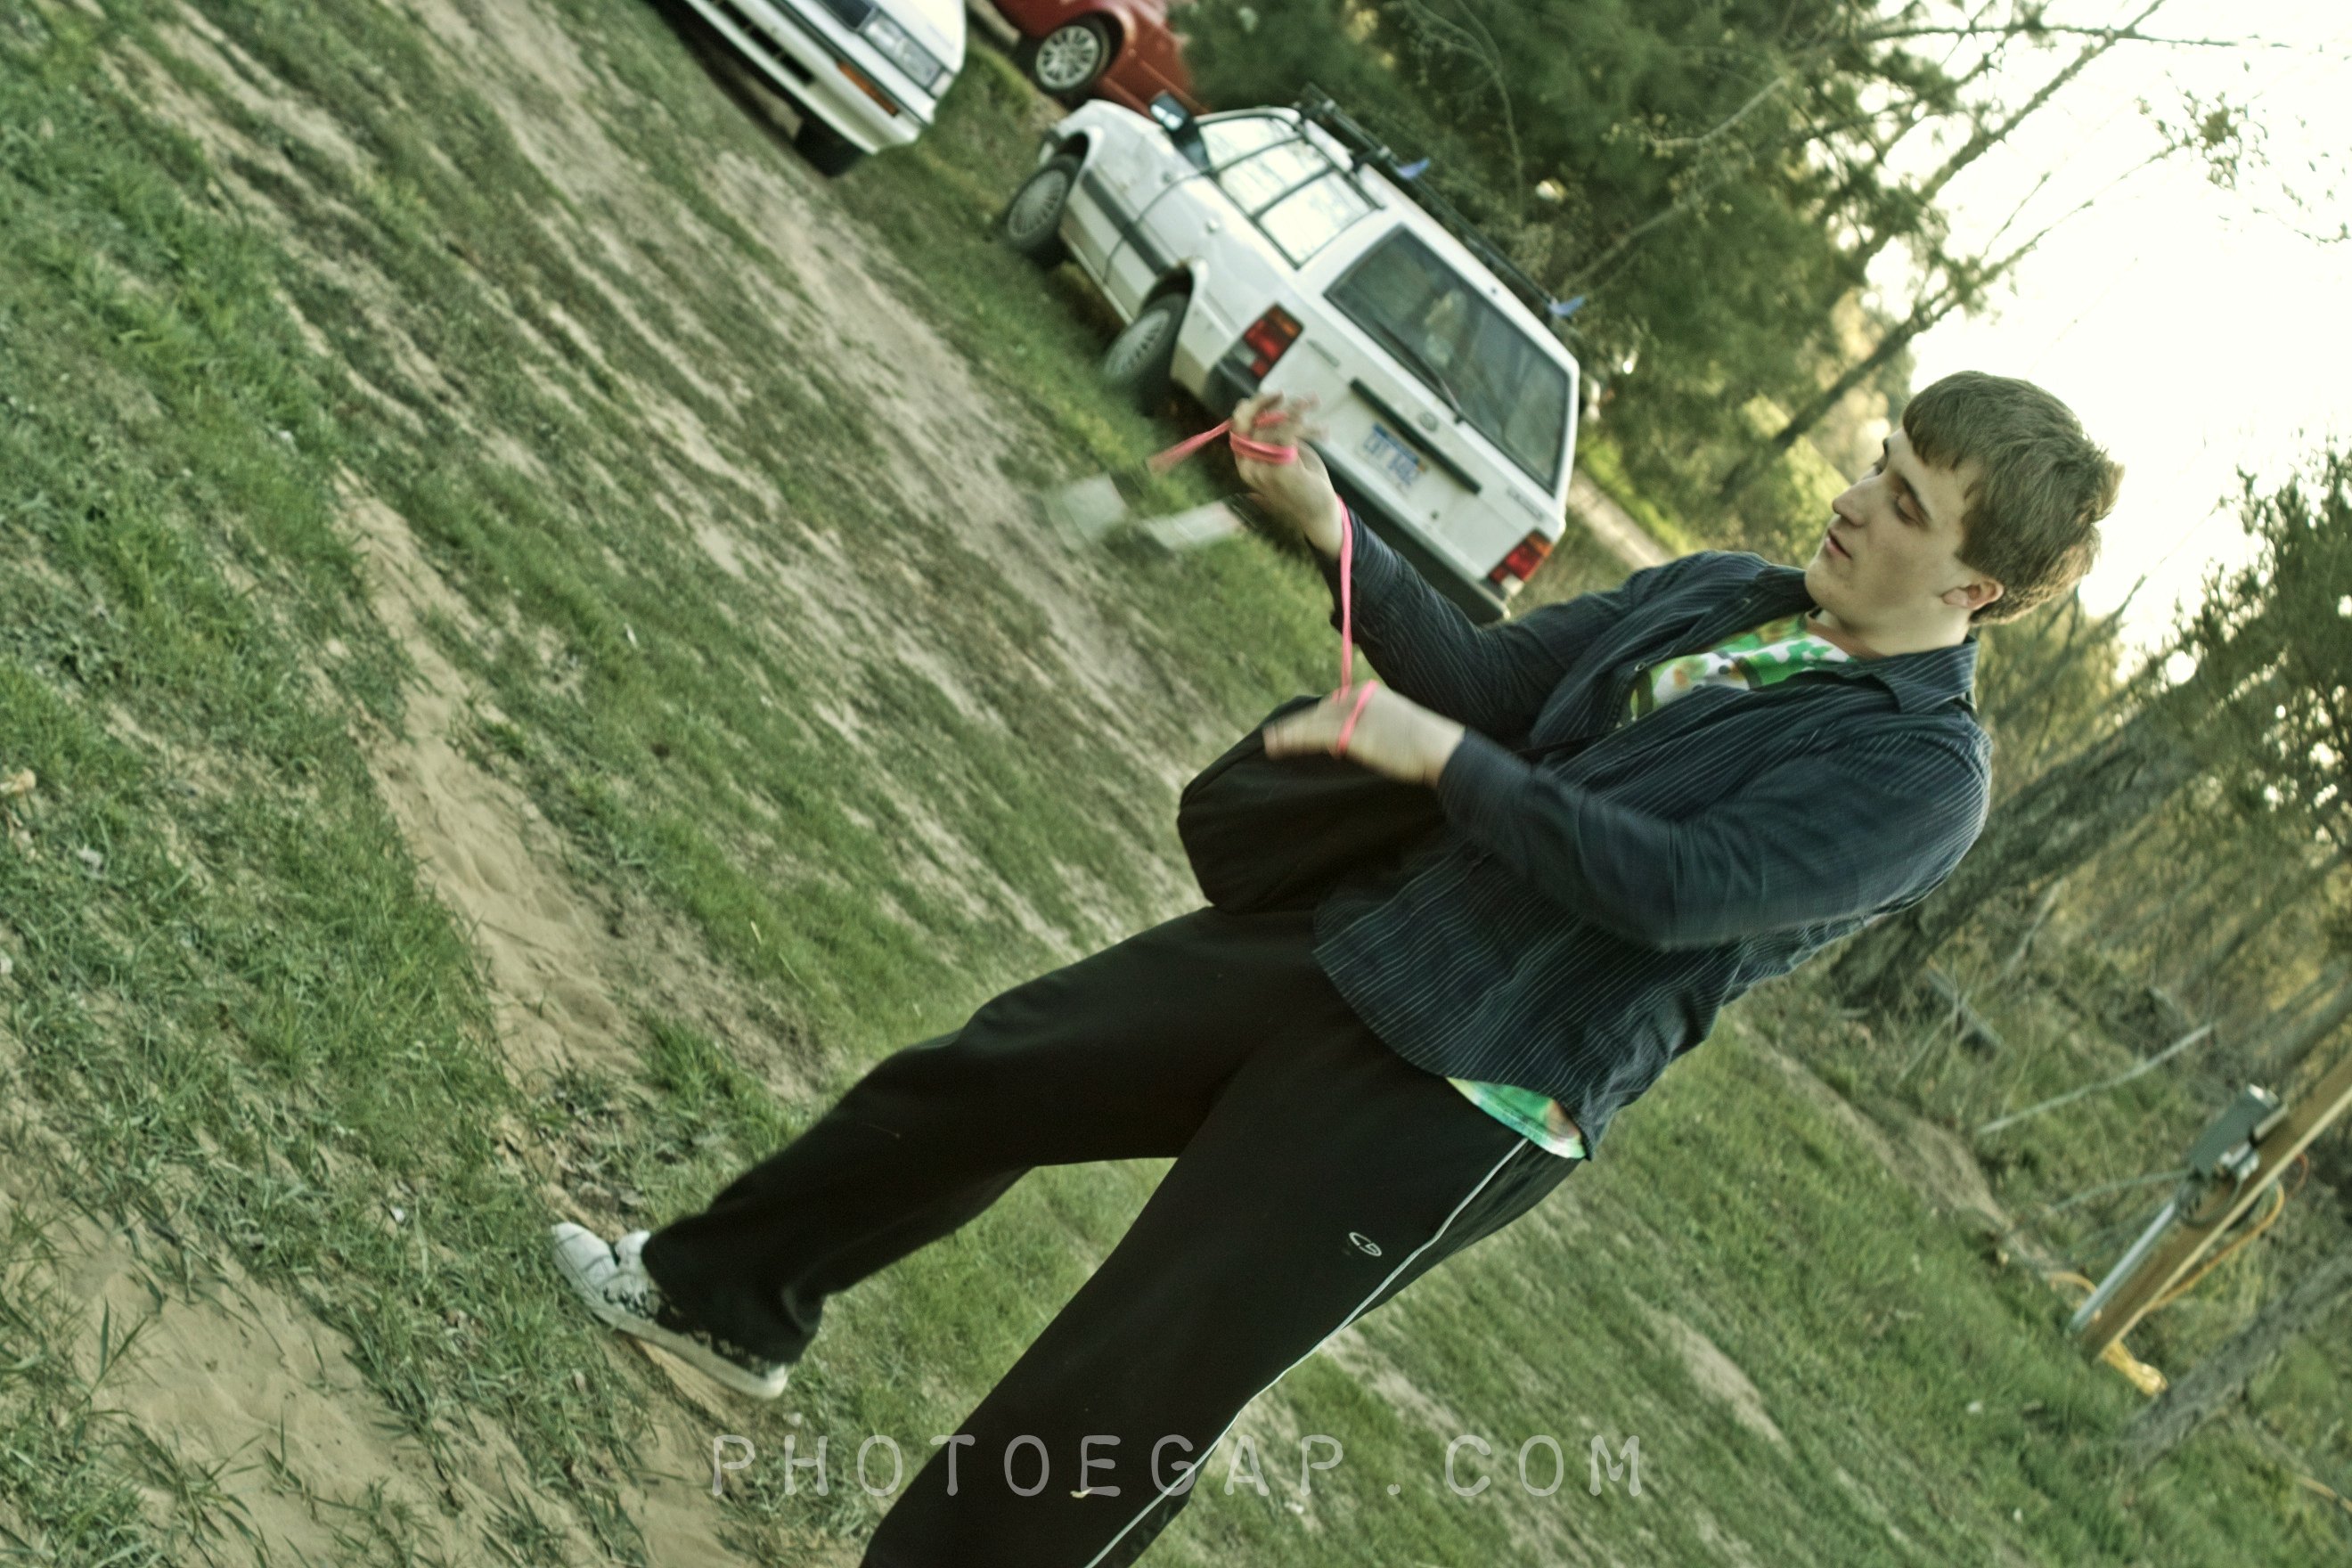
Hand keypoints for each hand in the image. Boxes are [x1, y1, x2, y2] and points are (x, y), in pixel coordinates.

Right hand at [1232, 391, 1343, 555]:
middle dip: (1266, 402)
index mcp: (1245, 463)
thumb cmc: (1305, 481)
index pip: (1238, 426)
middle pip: (1249, 422)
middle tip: (1287, 395)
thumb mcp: (1286, 454)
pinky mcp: (1279, 471)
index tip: (1276, 396)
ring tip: (1317, 412)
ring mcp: (1261, 470)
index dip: (1253, 406)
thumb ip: (1276, 435)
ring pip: (1272, 426)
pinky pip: (1285, 433)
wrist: (1320, 512)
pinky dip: (1300, 420)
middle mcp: (1248, 467)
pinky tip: (1315, 419)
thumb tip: (1272, 409)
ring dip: (1298, 414)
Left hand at [1262, 683, 1466, 787]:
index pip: (1334, 704)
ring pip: (1313, 722)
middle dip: (1299, 724)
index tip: (1300, 730)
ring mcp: (1355, 714)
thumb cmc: (1426, 747)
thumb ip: (1373, 728)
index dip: (1315, 719)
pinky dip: (1293, 739)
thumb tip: (1352, 743)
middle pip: (1321, 711)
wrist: (1440, 750)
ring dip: (1289, 733)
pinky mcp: (1351, 732)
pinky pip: (1314, 735)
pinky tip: (1277, 745)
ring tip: (1269, 741)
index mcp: (1371, 693)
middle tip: (1275, 736)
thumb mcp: (1398, 728)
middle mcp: (1360, 698)